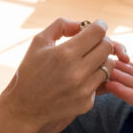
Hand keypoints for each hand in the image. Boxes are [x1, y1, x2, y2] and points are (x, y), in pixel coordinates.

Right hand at [0, 18, 112, 132]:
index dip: (99, 26)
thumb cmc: (30, 71)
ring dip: (101, 60)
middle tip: (92, 43)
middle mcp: (77, 71)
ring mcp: (84, 89)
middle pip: (107, 47)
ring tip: (87, 61)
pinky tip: (79, 80)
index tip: (96, 27)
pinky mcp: (87, 103)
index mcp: (65, 53)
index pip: (98, 32)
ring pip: (109, 65)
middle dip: (102, 41)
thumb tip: (82, 24)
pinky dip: (93, 78)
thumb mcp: (39, 42)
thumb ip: (61, 26)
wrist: (24, 108)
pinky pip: (100, 83)